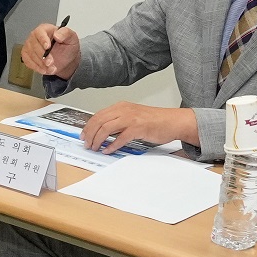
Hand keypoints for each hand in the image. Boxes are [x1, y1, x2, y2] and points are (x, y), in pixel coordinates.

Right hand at [22, 22, 78, 81]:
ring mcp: (29, 46)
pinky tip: (44, 69)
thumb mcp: (72, 39)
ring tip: (51, 68)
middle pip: (34, 45)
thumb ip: (66, 33)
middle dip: (43, 56)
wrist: (64, 59)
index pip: (40, 32)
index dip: (43, 40)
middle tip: (51, 62)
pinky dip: (36, 67)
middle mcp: (35, 36)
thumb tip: (57, 34)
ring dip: (41, 64)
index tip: (47, 47)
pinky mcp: (26, 55)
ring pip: (31, 55)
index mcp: (45, 29)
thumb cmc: (67, 47)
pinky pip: (28, 62)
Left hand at [81, 102, 195, 151]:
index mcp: (122, 106)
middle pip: (99, 121)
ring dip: (97, 140)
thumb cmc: (155, 121)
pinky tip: (108, 150)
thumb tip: (103, 133)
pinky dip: (112, 145)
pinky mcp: (138, 128)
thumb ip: (119, 121)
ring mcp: (131, 118)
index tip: (83, 135)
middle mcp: (125, 110)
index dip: (88, 126)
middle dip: (89, 134)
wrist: (173, 121)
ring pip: (106, 128)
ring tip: (95, 148)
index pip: (98, 115)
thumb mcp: (133, 117)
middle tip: (86, 144)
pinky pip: (120, 138)